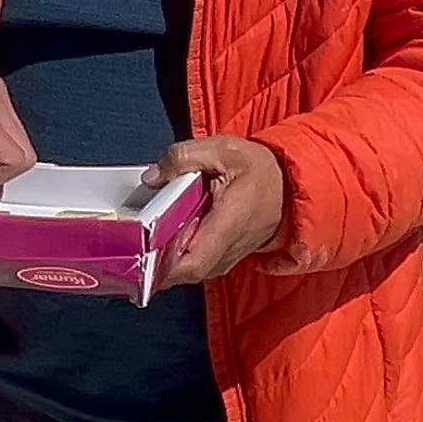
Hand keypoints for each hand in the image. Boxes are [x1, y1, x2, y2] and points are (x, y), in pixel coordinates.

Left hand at [149, 135, 283, 287]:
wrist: (289, 184)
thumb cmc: (259, 168)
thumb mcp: (222, 149)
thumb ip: (184, 157)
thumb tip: (152, 177)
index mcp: (230, 223)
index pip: (194, 262)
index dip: (164, 267)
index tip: (140, 255)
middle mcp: (230, 248)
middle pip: (187, 272)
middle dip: (157, 264)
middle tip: (132, 245)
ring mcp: (230, 255)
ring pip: (191, 271)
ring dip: (167, 261)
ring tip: (144, 241)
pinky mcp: (227, 255)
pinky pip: (199, 264)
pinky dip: (180, 256)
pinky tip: (164, 238)